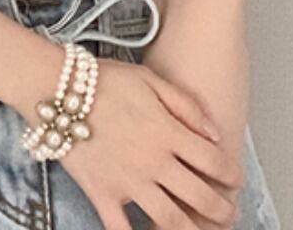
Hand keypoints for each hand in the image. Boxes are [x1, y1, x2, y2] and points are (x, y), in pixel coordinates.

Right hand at [53, 57, 243, 229]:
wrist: (57, 88)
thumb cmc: (102, 79)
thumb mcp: (150, 78)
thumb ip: (185, 105)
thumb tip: (214, 132)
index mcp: (167, 132)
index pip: (213, 161)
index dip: (231, 173)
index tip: (235, 179)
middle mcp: (153, 162)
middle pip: (200, 197)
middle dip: (221, 210)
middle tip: (228, 213)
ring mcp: (128, 182)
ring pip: (170, 221)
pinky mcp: (102, 193)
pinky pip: (122, 229)